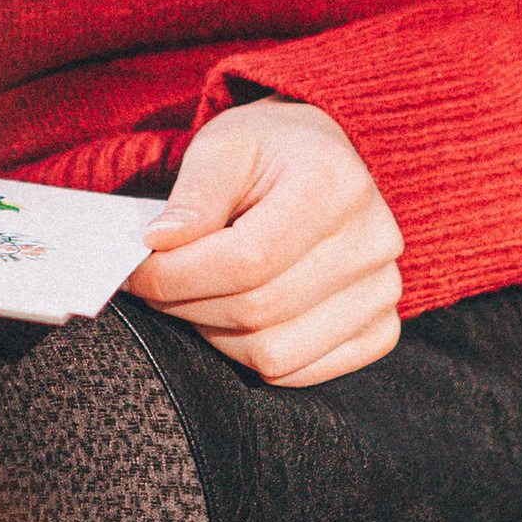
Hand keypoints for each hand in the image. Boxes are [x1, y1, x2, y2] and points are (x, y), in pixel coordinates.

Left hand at [126, 100, 401, 385]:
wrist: (323, 159)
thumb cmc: (268, 151)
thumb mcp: (222, 147)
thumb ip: (193, 197)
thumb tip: (159, 247)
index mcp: (334, 184)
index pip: (246, 260)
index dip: (178, 276)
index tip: (136, 272)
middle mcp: (374, 241)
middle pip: (257, 311)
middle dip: (187, 306)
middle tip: (155, 286)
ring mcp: (384, 292)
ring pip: (275, 354)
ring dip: (216, 336)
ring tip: (197, 297)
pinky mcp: (381, 330)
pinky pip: (300, 373)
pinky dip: (253, 357)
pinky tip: (236, 318)